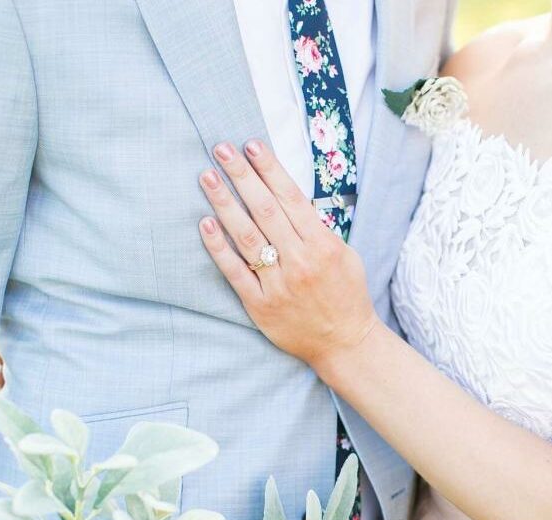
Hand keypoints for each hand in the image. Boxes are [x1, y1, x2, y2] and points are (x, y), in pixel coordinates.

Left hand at [197, 140, 378, 369]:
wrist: (345, 342)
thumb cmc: (346, 294)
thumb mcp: (345, 255)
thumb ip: (318, 228)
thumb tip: (289, 198)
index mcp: (323, 244)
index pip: (291, 197)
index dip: (270, 169)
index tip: (252, 145)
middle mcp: (300, 260)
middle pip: (265, 210)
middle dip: (242, 176)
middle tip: (221, 149)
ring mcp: (279, 283)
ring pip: (247, 236)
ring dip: (224, 204)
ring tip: (207, 177)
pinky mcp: (261, 305)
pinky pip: (235, 272)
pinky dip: (219, 248)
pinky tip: (205, 225)